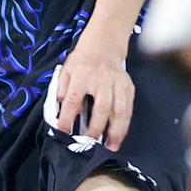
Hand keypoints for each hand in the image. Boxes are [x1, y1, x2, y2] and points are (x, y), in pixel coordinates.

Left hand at [53, 28, 134, 148]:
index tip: (64, 131)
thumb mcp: (65, 70)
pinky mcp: (128, 87)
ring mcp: (118, 83)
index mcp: (82, 75)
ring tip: (111, 145)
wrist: (104, 44)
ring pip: (120, 110)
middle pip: (101, 107)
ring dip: (116, 131)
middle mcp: (102, 80)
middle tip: (91, 143)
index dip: (68, 118)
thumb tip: (62, 110)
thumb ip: (61, 89)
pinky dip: (125, 124)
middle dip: (97, 128)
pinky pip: (129, 108)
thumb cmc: (83, 60)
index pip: (73, 100)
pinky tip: (119, 135)